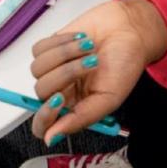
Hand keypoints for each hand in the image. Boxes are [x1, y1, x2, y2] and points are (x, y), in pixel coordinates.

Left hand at [29, 0, 166, 143]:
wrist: (128, 29)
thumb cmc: (124, 63)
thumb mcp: (109, 98)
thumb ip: (80, 119)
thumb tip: (51, 138)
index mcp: (74, 109)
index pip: (43, 124)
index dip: (44, 116)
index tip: (59, 99)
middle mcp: (60, 90)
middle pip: (41, 91)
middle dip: (66, 73)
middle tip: (91, 62)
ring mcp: (52, 69)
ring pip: (38, 69)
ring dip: (65, 55)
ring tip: (89, 47)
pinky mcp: (49, 47)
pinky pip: (39, 49)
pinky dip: (60, 42)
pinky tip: (79, 39)